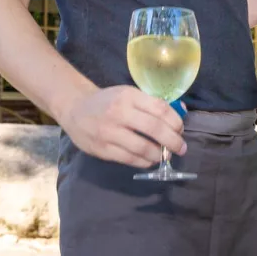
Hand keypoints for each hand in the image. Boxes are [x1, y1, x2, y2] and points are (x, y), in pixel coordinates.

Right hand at [58, 86, 185, 168]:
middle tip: (180, 148)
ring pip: (143, 148)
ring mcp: (109, 132)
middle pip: (154, 129)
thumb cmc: (107, 101)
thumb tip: (180, 113)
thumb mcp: (127, 94)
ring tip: (164, 155)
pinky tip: (149, 159)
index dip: (175, 122)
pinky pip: (130, 159)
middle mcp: (119, 113)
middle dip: (173, 141)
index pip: (160, 109)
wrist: (75, 109)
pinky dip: (144, 161)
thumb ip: (150, 104)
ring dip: (159, 154)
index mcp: (128, 96)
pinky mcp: (102, 149)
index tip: (180, 130)